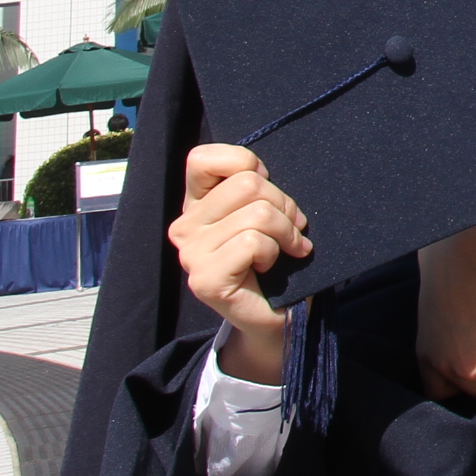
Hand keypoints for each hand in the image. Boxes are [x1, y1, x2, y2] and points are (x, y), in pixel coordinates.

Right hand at [170, 144, 308, 383]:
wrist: (278, 318)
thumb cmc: (276, 260)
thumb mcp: (266, 211)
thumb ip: (255, 187)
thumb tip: (260, 172)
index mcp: (195, 204)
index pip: (203, 158)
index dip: (246, 165)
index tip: (265, 192)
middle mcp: (184, 226)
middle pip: (247, 184)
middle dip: (284, 205)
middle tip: (291, 230)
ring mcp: (190, 254)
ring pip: (257, 213)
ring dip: (286, 232)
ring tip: (287, 249)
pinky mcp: (205, 280)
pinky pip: (253, 242)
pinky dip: (276, 252)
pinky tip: (271, 267)